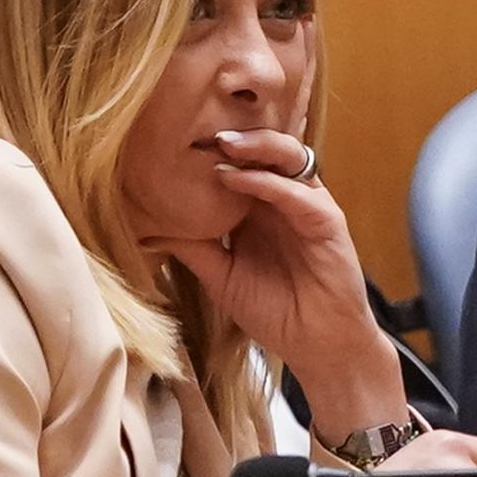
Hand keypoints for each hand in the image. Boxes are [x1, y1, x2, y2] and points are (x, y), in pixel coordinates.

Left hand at [146, 26, 379, 381]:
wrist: (318, 348)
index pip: (239, 162)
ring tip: (222, 143)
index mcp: (260, 206)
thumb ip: (193, 246)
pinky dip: (270, 183)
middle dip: (233, 135)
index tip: (172, 138)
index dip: (210, 148)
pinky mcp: (328, 223)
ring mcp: (308, 206)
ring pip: (288, 156)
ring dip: (255, 146)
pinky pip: (300, 193)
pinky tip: (241, 179)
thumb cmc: (274, 310)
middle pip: (264, 148)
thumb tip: (148, 224)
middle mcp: (285, 197)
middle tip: (197, 128)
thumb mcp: (221, 275)